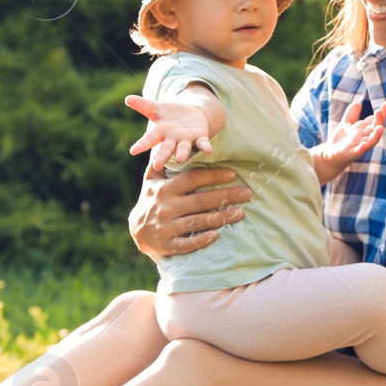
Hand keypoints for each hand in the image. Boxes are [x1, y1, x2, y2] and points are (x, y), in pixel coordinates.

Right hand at [125, 95, 212, 169]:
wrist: (191, 116)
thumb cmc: (170, 115)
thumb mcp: (157, 109)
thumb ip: (143, 105)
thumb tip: (127, 98)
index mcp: (160, 133)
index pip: (149, 139)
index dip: (141, 145)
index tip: (133, 151)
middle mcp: (172, 139)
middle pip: (166, 149)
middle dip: (162, 156)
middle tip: (157, 165)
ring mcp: (186, 140)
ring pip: (183, 148)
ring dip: (182, 154)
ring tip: (180, 160)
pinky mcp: (199, 137)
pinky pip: (202, 143)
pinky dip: (205, 146)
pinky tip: (208, 151)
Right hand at [128, 164, 252, 259]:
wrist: (137, 232)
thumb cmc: (151, 200)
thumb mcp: (151, 180)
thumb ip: (161, 162)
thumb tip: (168, 139)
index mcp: (164, 189)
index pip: (191, 179)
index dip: (212, 175)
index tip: (233, 174)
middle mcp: (165, 207)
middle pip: (199, 200)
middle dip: (225, 196)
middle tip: (247, 193)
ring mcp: (166, 228)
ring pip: (196, 222)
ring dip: (219, 217)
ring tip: (240, 213)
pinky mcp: (167, 246)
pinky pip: (186, 244)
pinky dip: (201, 240)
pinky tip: (217, 235)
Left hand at [310, 99, 385, 181]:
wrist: (330, 155)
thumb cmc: (341, 140)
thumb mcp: (346, 124)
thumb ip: (351, 114)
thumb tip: (358, 103)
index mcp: (364, 130)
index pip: (375, 121)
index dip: (381, 113)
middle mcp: (364, 138)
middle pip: (375, 129)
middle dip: (379, 121)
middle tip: (379, 111)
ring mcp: (358, 146)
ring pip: (371, 142)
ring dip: (376, 135)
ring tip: (380, 128)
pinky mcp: (350, 154)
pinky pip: (357, 152)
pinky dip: (361, 149)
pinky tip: (363, 145)